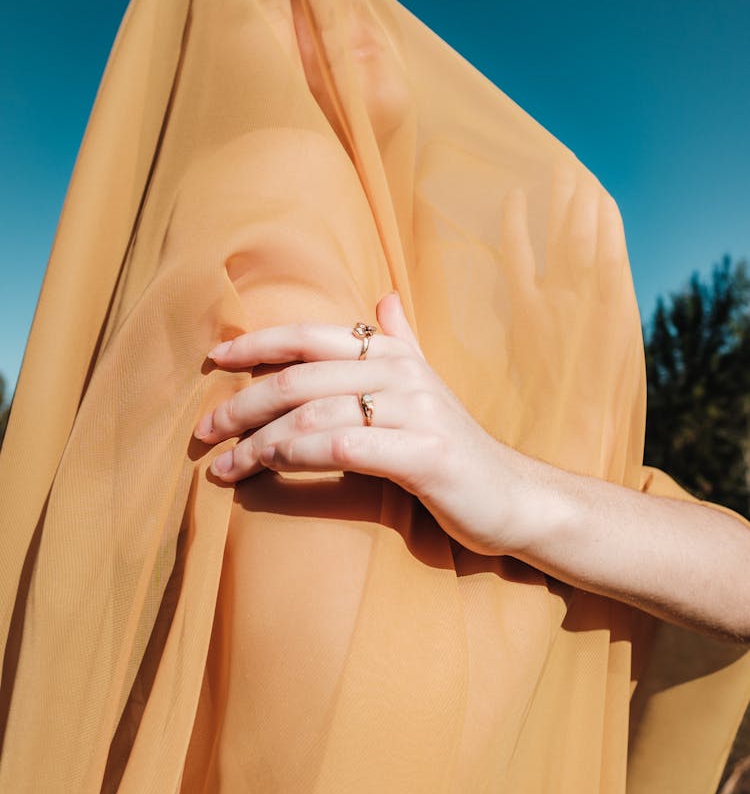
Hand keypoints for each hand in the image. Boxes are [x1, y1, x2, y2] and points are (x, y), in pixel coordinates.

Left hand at [194, 292, 526, 554]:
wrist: (513, 497)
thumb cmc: (456, 448)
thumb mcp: (428, 388)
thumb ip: (402, 343)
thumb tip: (385, 296)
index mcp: (395, 355)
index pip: (311, 336)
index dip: (257, 343)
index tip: (213, 358)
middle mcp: (403, 374)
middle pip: (300, 379)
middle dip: (241, 404)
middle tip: (202, 432)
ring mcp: (415, 412)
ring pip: (313, 415)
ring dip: (257, 442)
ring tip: (222, 466)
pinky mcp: (423, 454)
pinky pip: (345, 447)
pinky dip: (298, 455)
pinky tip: (268, 469)